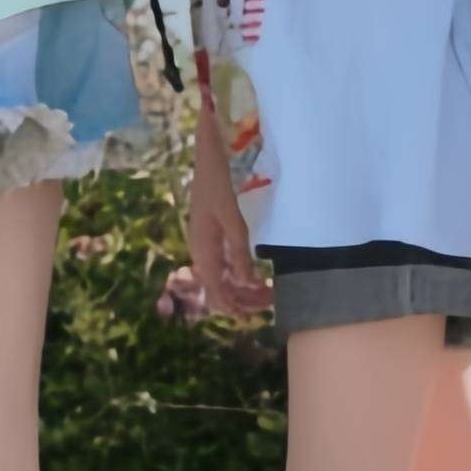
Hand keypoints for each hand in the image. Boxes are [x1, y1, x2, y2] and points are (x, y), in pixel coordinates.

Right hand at [187, 153, 270, 316]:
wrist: (207, 158)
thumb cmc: (219, 185)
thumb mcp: (233, 218)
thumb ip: (239, 251)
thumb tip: (247, 284)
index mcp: (203, 250)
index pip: (216, 291)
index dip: (235, 306)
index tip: (257, 312)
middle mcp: (200, 251)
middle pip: (218, 288)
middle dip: (242, 299)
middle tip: (270, 300)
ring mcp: (204, 243)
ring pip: (221, 276)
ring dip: (241, 287)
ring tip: (265, 290)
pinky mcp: (210, 235)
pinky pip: (222, 264)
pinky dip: (237, 273)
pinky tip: (253, 273)